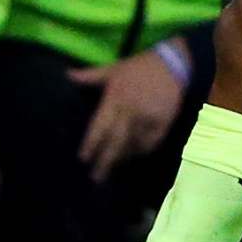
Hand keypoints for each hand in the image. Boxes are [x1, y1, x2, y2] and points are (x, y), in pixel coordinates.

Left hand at [70, 40, 191, 182]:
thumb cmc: (140, 67)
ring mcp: (148, 118)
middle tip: (96, 177)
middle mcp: (130, 111)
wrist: (173, 63)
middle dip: (105, 161)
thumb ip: (90, 75)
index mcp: (115, 98)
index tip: (83, 159)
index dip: (91, 144)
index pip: (100, 127)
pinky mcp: (163, 123)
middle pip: (115, 141)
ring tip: (113, 169)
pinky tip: (134, 156)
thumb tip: (67, 75)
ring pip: (132, 145)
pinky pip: (150, 143)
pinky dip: (142, 151)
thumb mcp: (114, 68)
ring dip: (122, 158)